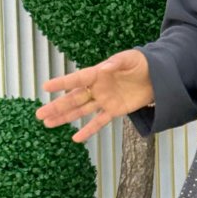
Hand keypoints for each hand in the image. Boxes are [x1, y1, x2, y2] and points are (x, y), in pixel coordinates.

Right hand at [34, 49, 154, 143]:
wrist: (157, 77)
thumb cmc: (142, 63)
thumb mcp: (130, 59)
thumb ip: (117, 62)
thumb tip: (105, 67)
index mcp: (98, 73)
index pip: (77, 79)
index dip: (62, 83)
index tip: (45, 87)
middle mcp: (97, 88)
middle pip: (73, 98)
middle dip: (57, 106)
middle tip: (39, 114)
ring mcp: (104, 100)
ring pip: (80, 111)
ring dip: (64, 117)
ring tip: (48, 124)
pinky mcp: (114, 111)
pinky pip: (99, 122)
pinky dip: (88, 130)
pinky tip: (76, 138)